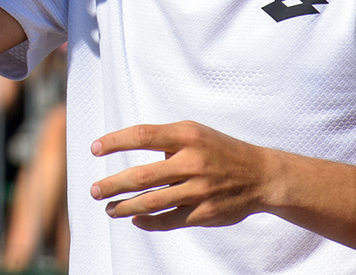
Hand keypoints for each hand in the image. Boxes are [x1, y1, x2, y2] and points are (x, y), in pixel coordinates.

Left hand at [90, 121, 277, 229]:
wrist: (261, 175)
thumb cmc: (219, 150)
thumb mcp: (195, 133)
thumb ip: (166, 141)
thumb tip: (130, 152)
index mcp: (187, 136)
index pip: (142, 135)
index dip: (115, 142)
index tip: (94, 149)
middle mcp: (192, 162)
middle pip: (142, 175)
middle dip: (113, 184)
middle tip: (94, 190)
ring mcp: (199, 189)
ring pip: (152, 201)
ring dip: (125, 207)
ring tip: (109, 209)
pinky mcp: (204, 212)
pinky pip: (169, 220)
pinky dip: (148, 221)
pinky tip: (135, 219)